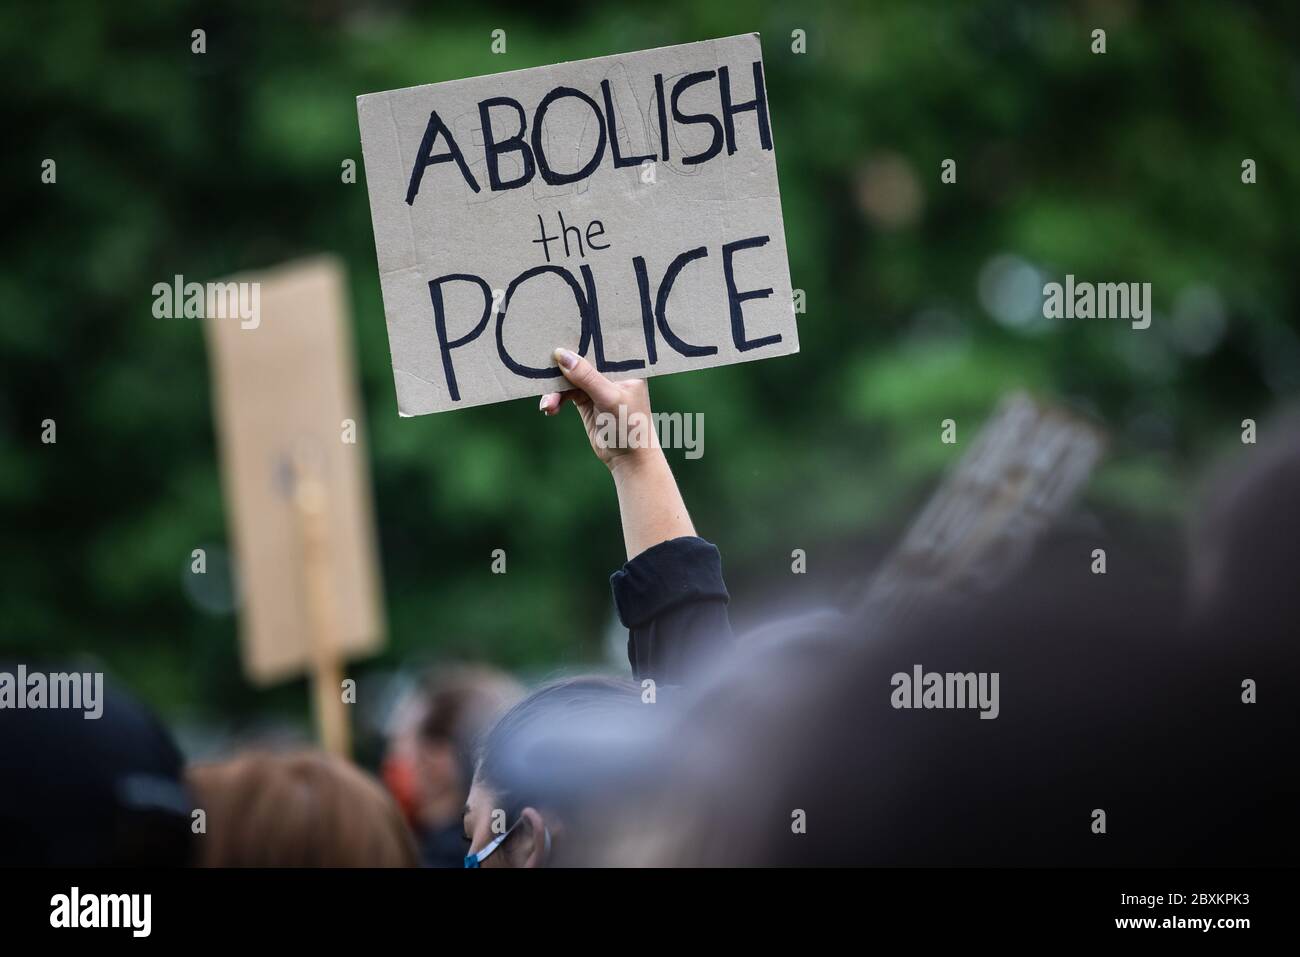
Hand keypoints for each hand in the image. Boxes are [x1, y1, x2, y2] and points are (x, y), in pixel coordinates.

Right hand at [539, 347, 658, 470]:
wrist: (628, 458)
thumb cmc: (630, 425)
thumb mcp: (609, 398)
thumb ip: (586, 376)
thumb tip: (561, 354)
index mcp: (624, 365)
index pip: (601, 343)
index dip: (581, 336)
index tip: (558, 331)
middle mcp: (610, 371)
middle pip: (581, 359)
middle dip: (561, 365)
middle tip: (542, 369)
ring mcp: (596, 386)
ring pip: (569, 378)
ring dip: (555, 390)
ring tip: (548, 405)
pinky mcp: (584, 400)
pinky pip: (564, 393)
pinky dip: (556, 400)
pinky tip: (549, 409)